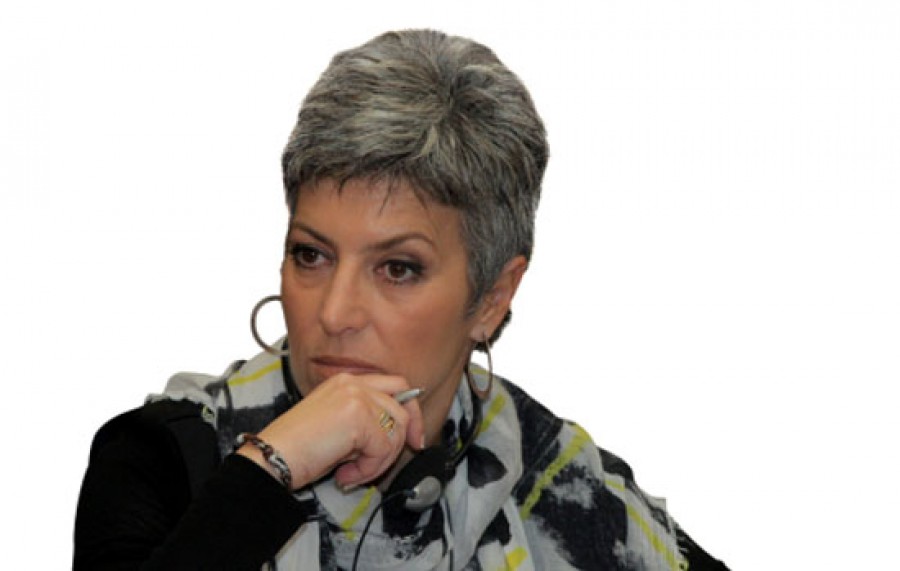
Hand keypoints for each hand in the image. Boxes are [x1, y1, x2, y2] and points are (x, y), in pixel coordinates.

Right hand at [237, 373, 424, 489]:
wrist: (272, 458)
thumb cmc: (298, 449)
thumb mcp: (338, 426)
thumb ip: (365, 421)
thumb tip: (399, 434)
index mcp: (347, 381)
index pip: (396, 386)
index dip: (410, 413)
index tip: (414, 437)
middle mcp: (353, 383)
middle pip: (403, 406)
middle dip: (404, 437)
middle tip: (388, 462)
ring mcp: (357, 397)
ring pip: (395, 431)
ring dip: (378, 461)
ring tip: (352, 472)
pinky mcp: (358, 415)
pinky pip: (383, 448)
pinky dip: (368, 469)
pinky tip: (345, 475)